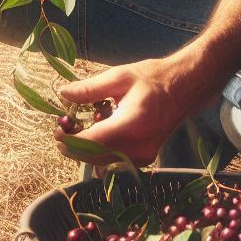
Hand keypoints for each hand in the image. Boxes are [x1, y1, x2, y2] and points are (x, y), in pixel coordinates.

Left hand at [53, 59, 195, 166]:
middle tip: (61, 130)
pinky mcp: (145, 159)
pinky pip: (114, 162)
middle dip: (74, 147)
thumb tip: (62, 93)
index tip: (56, 130)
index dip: (71, 140)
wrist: (184, 88)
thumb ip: (90, 88)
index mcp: (132, 124)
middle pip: (96, 157)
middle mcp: (139, 146)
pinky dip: (100, 152)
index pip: (93, 141)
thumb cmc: (152, 78)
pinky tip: (96, 134)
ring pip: (104, 163)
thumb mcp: (119, 77)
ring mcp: (144, 156)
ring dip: (85, 151)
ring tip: (76, 130)